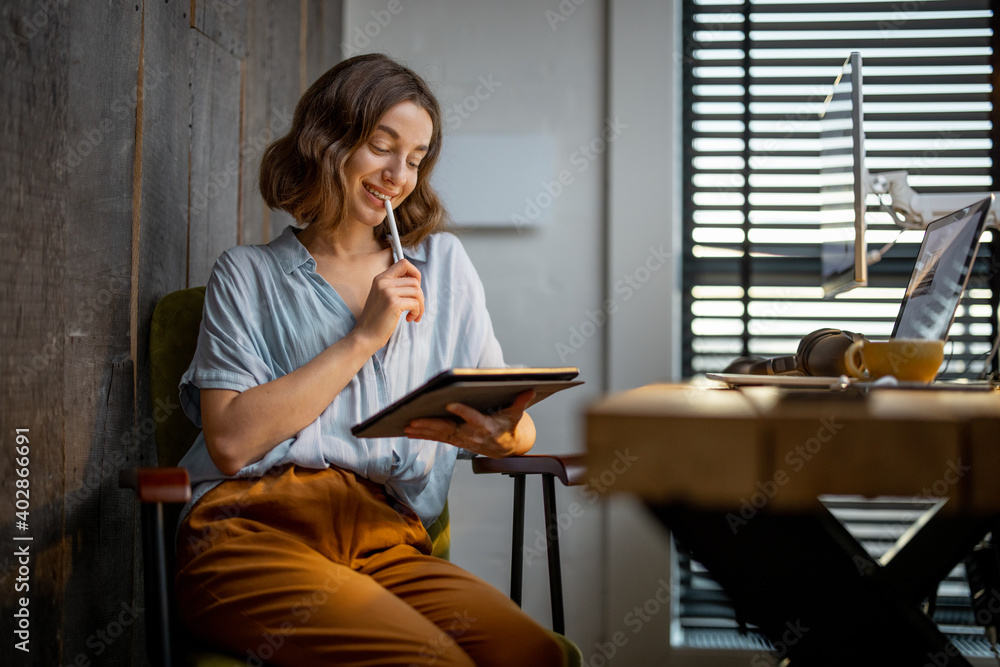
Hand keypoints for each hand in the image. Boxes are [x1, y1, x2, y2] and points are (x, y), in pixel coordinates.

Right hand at [353, 259, 423, 347]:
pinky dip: (417, 312)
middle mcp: (384, 282)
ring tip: (414, 315)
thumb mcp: (382, 297)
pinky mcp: (393, 304)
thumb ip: (394, 287)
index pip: (404, 263)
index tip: (416, 287)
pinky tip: (409, 319)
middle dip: (420, 296)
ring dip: (420, 306)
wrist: (365, 336)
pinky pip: (416, 303)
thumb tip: (416, 282)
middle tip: (415, 308)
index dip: (415, 273)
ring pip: (417, 292)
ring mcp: (388, 292)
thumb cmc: (376, 319)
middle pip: (414, 281)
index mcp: (380, 278)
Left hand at [404, 390, 535, 457]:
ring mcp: (462, 439)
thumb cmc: (508, 427)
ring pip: (440, 435)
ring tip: (407, 425)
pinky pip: (438, 438)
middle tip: (414, 419)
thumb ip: (520, 402)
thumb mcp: (516, 416)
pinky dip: (423, 434)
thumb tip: (530, 388)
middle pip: (449, 429)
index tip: (450, 404)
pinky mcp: (456, 441)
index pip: (473, 418)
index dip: (462, 412)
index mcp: (486, 426)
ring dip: (422, 431)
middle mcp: (472, 435)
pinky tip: (409, 430)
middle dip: (431, 424)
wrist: (505, 449)